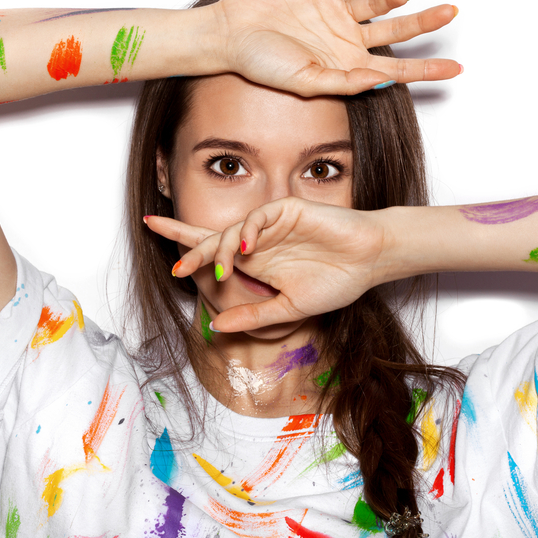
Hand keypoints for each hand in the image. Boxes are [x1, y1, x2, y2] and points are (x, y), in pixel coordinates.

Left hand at [146, 198, 389, 331]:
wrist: (369, 263)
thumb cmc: (337, 283)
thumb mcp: (289, 308)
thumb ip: (254, 315)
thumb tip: (217, 327)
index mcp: (257, 264)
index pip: (215, 257)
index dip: (190, 255)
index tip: (167, 265)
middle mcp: (259, 243)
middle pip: (213, 240)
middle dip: (190, 249)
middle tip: (176, 268)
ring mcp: (271, 226)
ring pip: (232, 231)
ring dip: (221, 252)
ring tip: (222, 272)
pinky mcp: (286, 210)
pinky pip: (258, 217)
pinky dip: (248, 230)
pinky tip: (247, 247)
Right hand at [211, 0, 460, 95]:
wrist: (230, 34)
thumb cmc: (261, 65)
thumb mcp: (305, 82)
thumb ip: (344, 82)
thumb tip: (381, 80)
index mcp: (346, 68)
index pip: (397, 69)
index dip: (427, 69)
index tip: (456, 69)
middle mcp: (346, 41)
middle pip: (397, 32)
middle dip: (425, 24)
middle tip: (451, 12)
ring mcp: (335, 14)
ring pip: (378, 4)